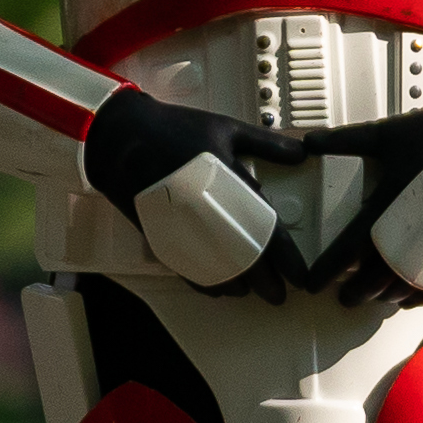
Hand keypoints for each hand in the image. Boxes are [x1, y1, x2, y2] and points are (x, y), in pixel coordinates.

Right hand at [82, 87, 303, 294]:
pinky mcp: (160, 234)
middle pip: (242, 259)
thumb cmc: (173, 130)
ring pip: (213, 269)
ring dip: (235, 284)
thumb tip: (301, 151)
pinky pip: (185, 267)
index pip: (265, 230)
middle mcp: (205, 211)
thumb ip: (267, 144)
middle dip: (265, 282)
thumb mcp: (226, 128)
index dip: (286, 258)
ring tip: (249, 292)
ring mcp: (181, 226)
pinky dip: (202, 281)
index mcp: (226, 184)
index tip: (299, 275)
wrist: (121, 138)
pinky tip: (214, 287)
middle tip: (277, 294)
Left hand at [307, 88, 422, 302]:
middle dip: (357, 291)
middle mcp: (416, 228)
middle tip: (343, 296)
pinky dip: (420, 295)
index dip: (329, 268)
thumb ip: (346, 140)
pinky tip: (406, 299)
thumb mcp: (387, 132)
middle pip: (379, 275)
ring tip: (370, 299)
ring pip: (408, 283)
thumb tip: (309, 141)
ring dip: (385, 295)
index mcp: (391, 203)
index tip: (313, 282)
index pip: (351, 247)